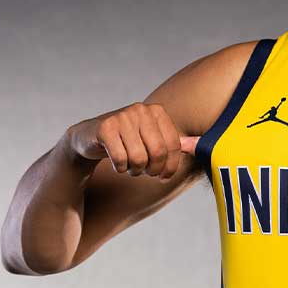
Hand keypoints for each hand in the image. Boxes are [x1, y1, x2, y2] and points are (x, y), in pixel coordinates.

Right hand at [66, 102, 200, 178]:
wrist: (89, 137)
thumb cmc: (127, 141)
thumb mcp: (151, 139)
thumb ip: (174, 143)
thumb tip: (199, 144)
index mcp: (157, 111)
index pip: (174, 145)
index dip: (171, 167)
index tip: (164, 176)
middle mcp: (141, 110)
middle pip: (158, 153)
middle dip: (153, 170)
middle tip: (145, 173)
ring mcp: (122, 117)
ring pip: (139, 158)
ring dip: (135, 171)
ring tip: (130, 167)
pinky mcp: (105, 128)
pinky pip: (121, 160)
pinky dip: (120, 168)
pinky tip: (116, 163)